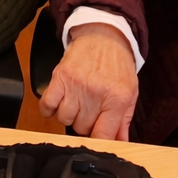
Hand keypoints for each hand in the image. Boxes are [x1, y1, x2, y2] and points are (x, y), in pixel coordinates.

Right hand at [37, 23, 138, 140]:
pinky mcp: (59, 76)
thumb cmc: (117, 64)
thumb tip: (120, 143)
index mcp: (117, 99)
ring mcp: (76, 85)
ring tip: (77, 102)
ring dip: (69, 115)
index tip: (96, 137)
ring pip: (64, 119)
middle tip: (90, 109)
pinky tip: (59, 102)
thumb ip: (124, 120)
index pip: (102, 136)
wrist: (104, 34)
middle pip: (81, 129)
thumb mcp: (129, 92)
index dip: (98, 141)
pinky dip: (50, 108)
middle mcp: (96, 93)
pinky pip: (47, 105)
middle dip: (85, 123)